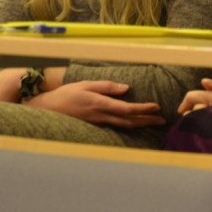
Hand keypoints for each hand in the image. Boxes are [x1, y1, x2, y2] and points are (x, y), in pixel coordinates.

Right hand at [27, 81, 164, 127]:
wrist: (48, 110)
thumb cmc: (66, 95)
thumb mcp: (86, 84)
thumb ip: (107, 86)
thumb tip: (126, 88)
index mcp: (100, 104)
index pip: (127, 109)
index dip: (143, 109)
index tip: (156, 106)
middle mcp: (101, 116)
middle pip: (129, 121)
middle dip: (147, 120)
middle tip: (162, 120)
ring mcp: (99, 123)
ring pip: (124, 126)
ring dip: (140, 124)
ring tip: (154, 122)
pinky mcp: (96, 125)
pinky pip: (116, 127)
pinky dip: (129, 125)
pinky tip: (135, 124)